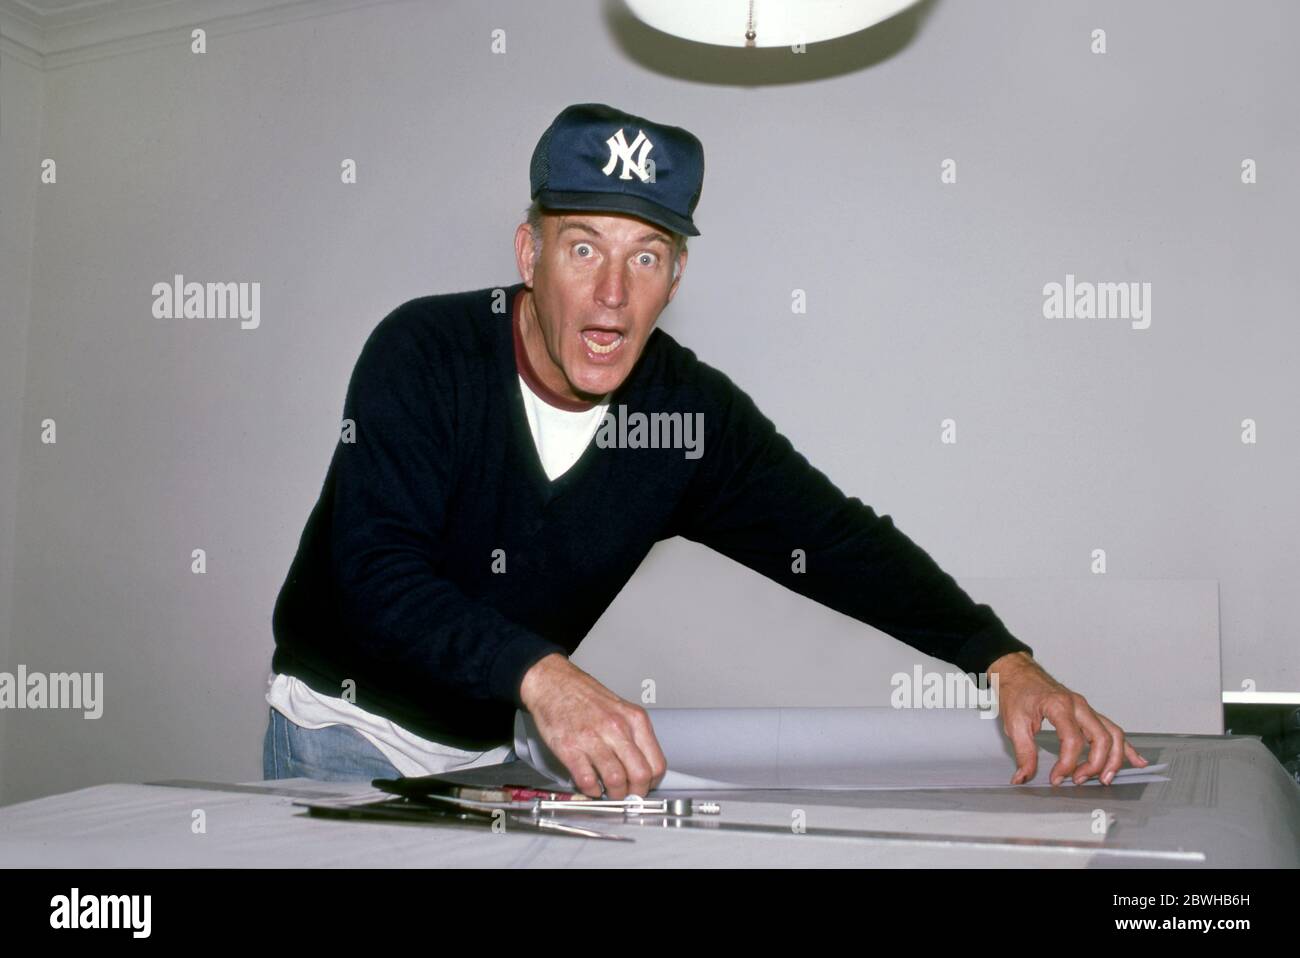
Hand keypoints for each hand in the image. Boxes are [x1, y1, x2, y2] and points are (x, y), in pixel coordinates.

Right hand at [518, 653, 667, 798]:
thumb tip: (643, 768)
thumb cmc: (584, 697)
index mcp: (634, 720)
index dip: (652, 783)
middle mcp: (617, 728)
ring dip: (614, 795)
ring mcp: (593, 738)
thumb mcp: (621, 710)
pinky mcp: (569, 748)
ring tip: (609, 793)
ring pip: (616, 781)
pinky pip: (587, 781)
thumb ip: (634, 736)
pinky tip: (591, 786)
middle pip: (640, 776)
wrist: (553, 683)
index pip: (656, 763)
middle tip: (628, 796)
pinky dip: (591, 791)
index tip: (644, 787)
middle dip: (635, 794)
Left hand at [987, 651, 1149, 785]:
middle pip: (1101, 738)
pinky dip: (1125, 747)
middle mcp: (1078, 706)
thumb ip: (1023, 753)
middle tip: (1078, 780)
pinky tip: (1136, 760)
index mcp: (1059, 706)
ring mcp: (1086, 708)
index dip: (1067, 764)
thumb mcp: (1013, 723)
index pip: (1073, 741)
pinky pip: (1112, 729)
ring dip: (1114, 759)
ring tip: (1105, 779)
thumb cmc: (1017, 692)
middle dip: (1095, 765)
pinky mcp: (1088, 713)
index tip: (1056, 778)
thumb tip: (1023, 777)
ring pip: (1113, 734)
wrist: (1018, 673)